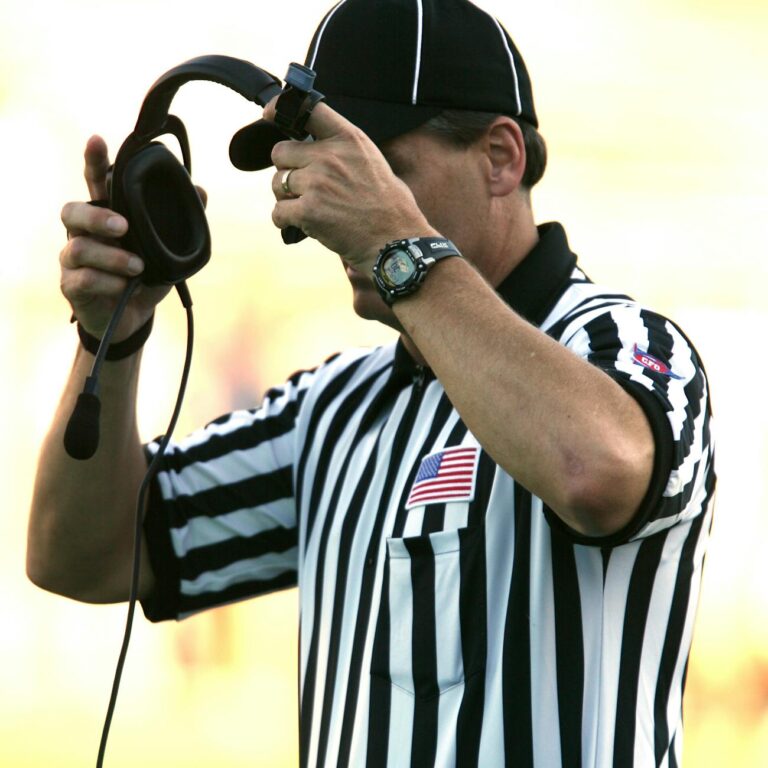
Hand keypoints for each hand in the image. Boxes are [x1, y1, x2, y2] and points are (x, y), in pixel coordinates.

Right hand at [60, 136, 170, 340]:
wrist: (133, 318)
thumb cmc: (145, 275)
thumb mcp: (167, 249)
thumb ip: (178, 222)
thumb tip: (201, 191)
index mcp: (106, 215)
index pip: (96, 182)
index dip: (94, 161)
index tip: (98, 140)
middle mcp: (83, 232)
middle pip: (73, 210)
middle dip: (97, 216)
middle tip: (123, 227)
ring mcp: (74, 258)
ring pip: (79, 247)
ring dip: (112, 257)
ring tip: (139, 267)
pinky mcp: (72, 285)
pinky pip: (84, 278)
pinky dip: (108, 281)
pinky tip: (124, 286)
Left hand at [265, 100, 435, 270]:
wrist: (396, 241)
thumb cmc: (390, 207)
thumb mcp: (372, 162)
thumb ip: (343, 151)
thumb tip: (314, 150)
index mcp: (348, 139)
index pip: (308, 110)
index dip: (281, 109)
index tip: (269, 112)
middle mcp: (330, 156)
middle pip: (281, 152)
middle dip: (287, 170)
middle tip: (304, 188)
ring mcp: (317, 183)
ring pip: (277, 183)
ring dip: (287, 198)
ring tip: (310, 210)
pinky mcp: (309, 211)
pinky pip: (278, 212)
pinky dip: (285, 221)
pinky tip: (302, 225)